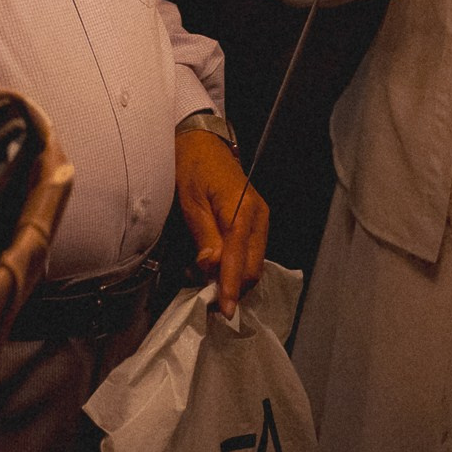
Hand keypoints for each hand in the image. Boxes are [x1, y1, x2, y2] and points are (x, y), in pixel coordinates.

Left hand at [174, 127, 268, 317]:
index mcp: (242, 209)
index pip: (239, 256)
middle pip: (253, 266)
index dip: (231, 285)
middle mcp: (259, 216)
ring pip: (254, 263)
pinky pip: (251, 254)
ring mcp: (260, 219)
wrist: (202, 142)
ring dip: (235, 280)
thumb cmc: (192, 168)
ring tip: (209, 287)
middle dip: (234, 288)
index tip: (224, 310)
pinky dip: (236, 268)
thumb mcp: (190, 200)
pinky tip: (217, 271)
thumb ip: (204, 235)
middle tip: (208, 302)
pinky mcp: (256, 222)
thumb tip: (211, 267)